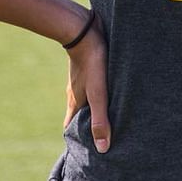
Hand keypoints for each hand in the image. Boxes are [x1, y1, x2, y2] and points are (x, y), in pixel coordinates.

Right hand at [62, 14, 110, 152]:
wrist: (84, 30)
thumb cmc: (93, 63)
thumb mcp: (98, 94)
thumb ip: (100, 120)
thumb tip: (103, 149)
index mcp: (75, 103)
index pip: (71, 128)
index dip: (76, 140)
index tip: (85, 150)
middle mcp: (75, 93)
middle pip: (79, 115)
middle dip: (87, 126)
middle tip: (101, 135)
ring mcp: (79, 79)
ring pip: (85, 99)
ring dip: (94, 108)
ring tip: (109, 115)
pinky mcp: (88, 66)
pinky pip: (91, 84)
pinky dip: (98, 92)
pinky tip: (111, 89)